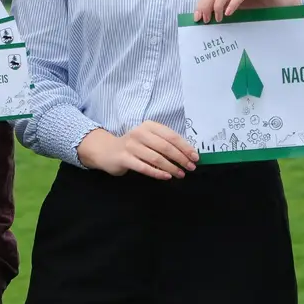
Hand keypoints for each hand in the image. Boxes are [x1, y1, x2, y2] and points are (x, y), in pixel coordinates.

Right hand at [76, 122, 198, 179]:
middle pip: (165, 147)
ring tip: (180, 174)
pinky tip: (166, 177)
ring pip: (156, 158)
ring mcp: (131, 146)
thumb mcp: (148, 139)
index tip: (195, 157)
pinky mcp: (124, 158)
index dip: (185, 147)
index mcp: (149, 126)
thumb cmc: (133, 146)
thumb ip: (164, 143)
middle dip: (181, 158)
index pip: (171, 136)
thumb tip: (187, 154)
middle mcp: (140, 133)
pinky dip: (157, 173)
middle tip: (190, 167)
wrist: (107, 151)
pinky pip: (144, 167)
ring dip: (171, 167)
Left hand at [194, 0, 301, 21]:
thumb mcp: (236, 5)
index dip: (201, 2)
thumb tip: (204, 15)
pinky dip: (234, 2)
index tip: (198, 18)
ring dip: (219, 4)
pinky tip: (229, 13)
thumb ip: (222, 5)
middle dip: (207, 4)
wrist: (284, 4)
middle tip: (206, 20)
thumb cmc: (259, 5)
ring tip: (218, 19)